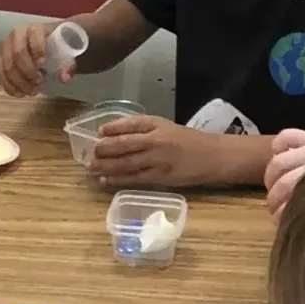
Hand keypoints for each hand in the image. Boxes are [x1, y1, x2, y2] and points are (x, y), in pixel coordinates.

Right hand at [0, 20, 58, 97]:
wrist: (41, 43)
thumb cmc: (53, 46)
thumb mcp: (65, 53)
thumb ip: (68, 64)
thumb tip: (64, 78)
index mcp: (33, 28)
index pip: (33, 36)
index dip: (38, 50)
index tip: (44, 64)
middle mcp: (15, 35)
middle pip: (17, 54)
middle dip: (28, 72)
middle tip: (39, 82)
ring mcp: (4, 47)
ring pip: (6, 67)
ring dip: (19, 83)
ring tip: (32, 91)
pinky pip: (0, 74)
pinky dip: (9, 87)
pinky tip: (20, 93)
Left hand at [91, 114, 234, 188]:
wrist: (214, 156)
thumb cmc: (188, 141)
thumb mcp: (167, 128)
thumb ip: (144, 130)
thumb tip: (113, 135)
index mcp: (158, 124)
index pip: (131, 123)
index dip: (113, 127)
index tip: (99, 132)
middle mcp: (157, 139)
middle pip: (124, 143)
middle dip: (104, 149)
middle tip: (90, 152)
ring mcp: (158, 159)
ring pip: (126, 162)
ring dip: (106, 166)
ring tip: (91, 168)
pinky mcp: (160, 177)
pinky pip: (134, 178)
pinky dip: (117, 179)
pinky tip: (105, 180)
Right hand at [265, 128, 304, 215]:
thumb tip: (297, 227)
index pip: (293, 203)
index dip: (281, 215)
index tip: (281, 223)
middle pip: (283, 183)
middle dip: (274, 200)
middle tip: (275, 209)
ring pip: (278, 162)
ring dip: (271, 179)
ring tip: (275, 187)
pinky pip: (287, 137)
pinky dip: (278, 146)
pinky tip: (278, 155)